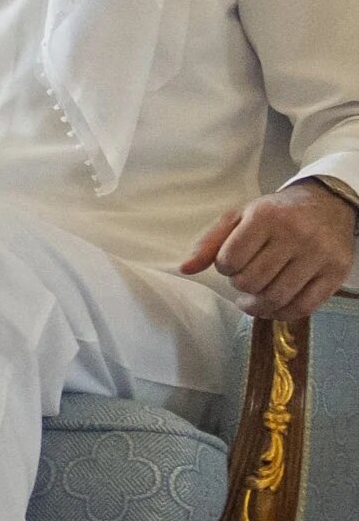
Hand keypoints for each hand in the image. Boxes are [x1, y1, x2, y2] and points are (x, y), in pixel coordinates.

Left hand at [180, 181, 357, 319]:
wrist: (326, 205)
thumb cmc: (276, 213)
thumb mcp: (240, 217)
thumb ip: (210, 241)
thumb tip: (184, 269)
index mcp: (265, 216)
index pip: (231, 258)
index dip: (224, 268)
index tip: (229, 265)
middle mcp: (294, 235)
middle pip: (253, 281)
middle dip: (240, 287)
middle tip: (242, 281)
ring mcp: (318, 255)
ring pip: (277, 297)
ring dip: (257, 306)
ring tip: (252, 300)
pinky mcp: (335, 274)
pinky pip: (305, 307)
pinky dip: (283, 314)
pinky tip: (273, 308)